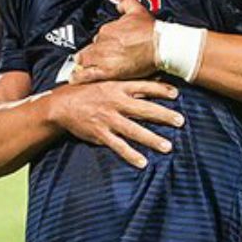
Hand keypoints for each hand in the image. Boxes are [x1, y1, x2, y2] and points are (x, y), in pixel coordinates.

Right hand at [45, 80, 184, 168]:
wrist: (61, 106)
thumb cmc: (86, 92)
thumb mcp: (105, 82)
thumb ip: (128, 84)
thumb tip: (153, 80)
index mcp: (117, 88)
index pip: (143, 87)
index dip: (160, 90)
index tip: (176, 94)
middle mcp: (115, 103)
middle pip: (144, 109)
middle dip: (163, 116)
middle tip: (180, 121)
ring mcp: (108, 120)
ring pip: (134, 130)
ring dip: (151, 139)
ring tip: (167, 147)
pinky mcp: (100, 134)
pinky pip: (118, 146)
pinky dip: (131, 155)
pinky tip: (143, 162)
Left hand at [71, 0, 155, 83]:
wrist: (160, 45)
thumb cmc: (150, 30)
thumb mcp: (137, 10)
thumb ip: (125, 4)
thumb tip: (118, 4)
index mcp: (107, 29)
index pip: (98, 38)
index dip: (101, 44)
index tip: (106, 48)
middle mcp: (102, 42)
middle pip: (90, 50)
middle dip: (90, 55)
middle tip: (95, 61)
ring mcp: (103, 57)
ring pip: (86, 61)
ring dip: (83, 65)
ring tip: (78, 71)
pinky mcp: (107, 71)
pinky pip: (88, 74)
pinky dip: (79, 77)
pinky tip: (73, 80)